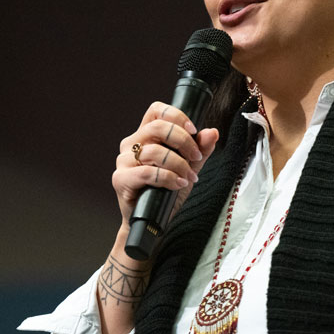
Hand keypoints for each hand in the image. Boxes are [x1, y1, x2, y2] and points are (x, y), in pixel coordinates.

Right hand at [112, 101, 219, 229]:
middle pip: (157, 127)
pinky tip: (178, 184)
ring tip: (189, 177)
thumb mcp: (189, 168)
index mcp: (145, 136)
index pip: (156, 110)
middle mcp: (131, 144)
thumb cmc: (166, 192)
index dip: (176, 115)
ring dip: (178, 164)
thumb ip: (200, 150)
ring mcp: (123, 161)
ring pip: (154, 151)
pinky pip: (147, 172)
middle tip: (196, 158)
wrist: (152, 222)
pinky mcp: (120, 179)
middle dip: (183, 141)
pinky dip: (167, 178)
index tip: (194, 130)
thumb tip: (212, 132)